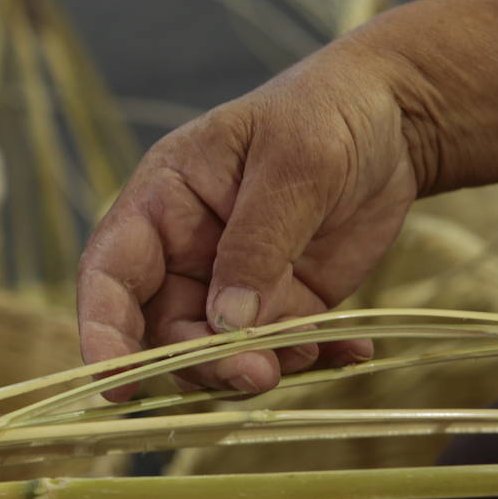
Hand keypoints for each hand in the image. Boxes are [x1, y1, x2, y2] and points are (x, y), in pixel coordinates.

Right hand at [77, 37, 418, 398]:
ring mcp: (234, 284)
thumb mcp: (293, 166)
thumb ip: (257, 244)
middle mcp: (186, 251)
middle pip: (166, 330)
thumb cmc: (326, 114)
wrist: (393, 119)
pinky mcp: (284, 304)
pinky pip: (283, 349)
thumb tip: (228, 324)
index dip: (104, 332)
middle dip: (205, 361)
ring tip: (312, 347)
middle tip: (258, 373)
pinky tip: (352, 348)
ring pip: (221, 352)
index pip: (111, 274)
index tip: (116, 384)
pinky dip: (314, 358)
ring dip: (260, 365)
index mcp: (163, 202)